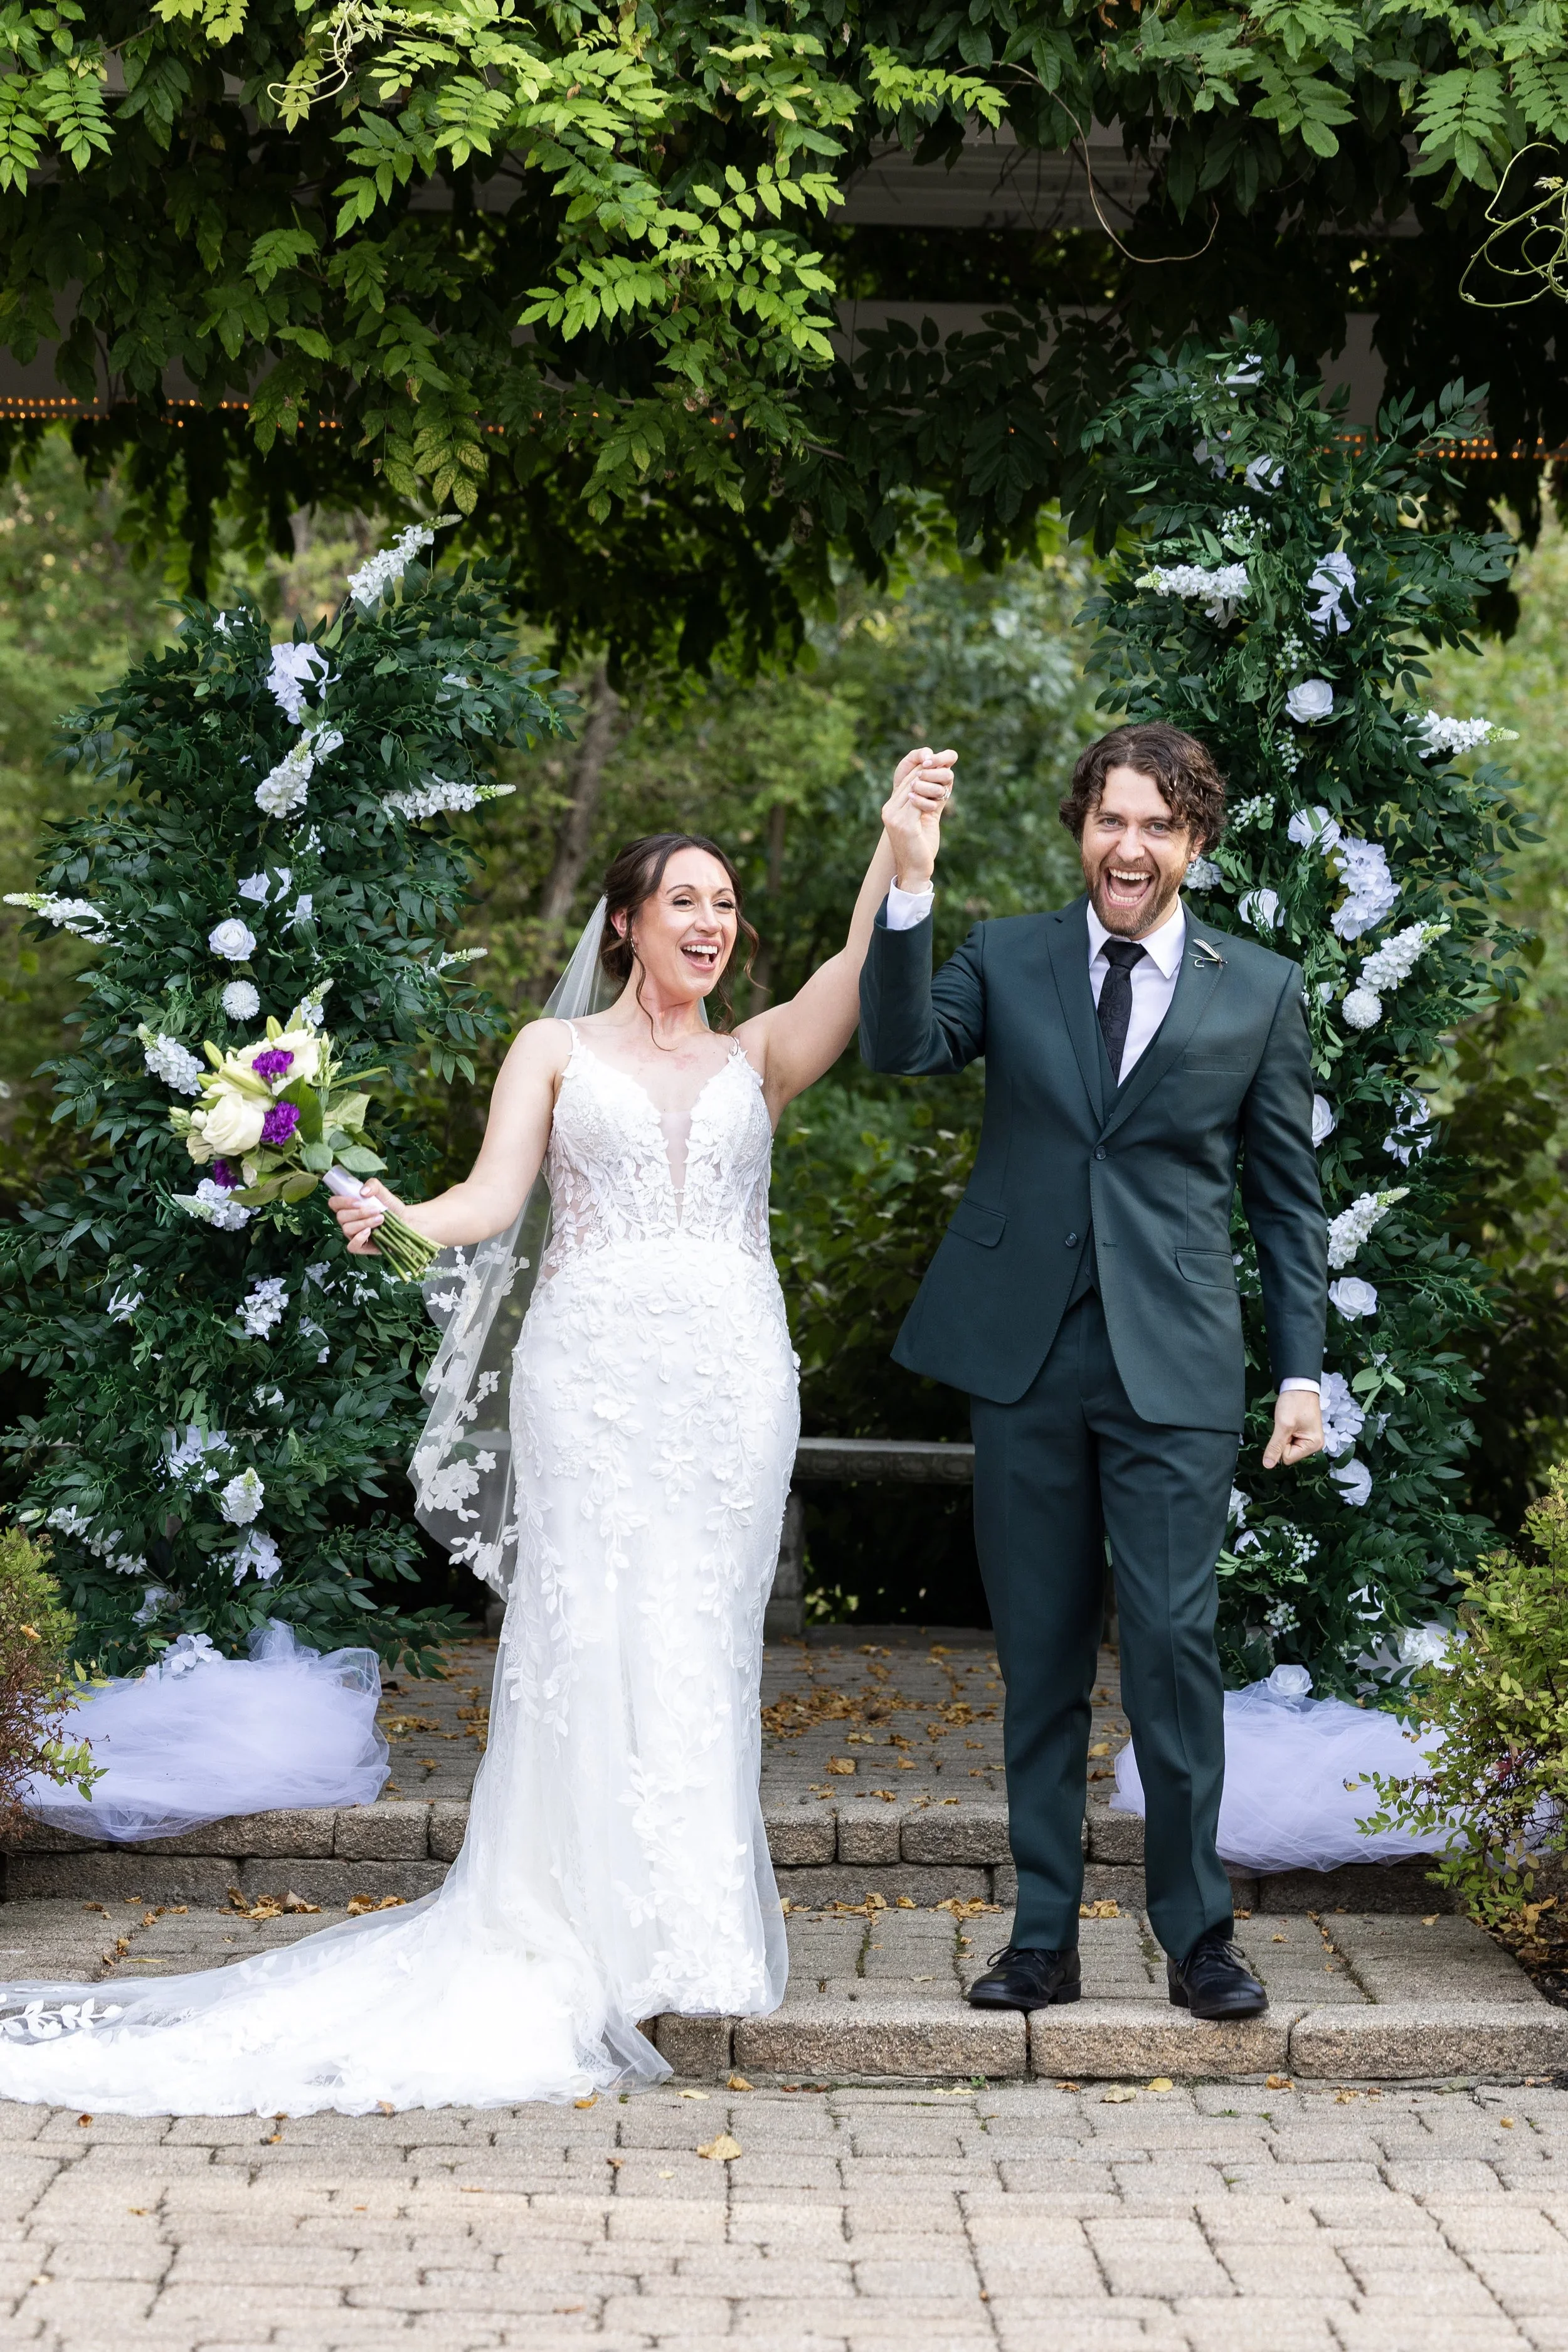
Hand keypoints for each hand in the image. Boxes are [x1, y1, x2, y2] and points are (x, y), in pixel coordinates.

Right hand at [330, 1177, 403, 1256]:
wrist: (405, 1221)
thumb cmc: (391, 1206)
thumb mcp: (383, 1192)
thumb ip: (373, 1185)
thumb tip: (363, 1191)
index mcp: (348, 1206)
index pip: (334, 1203)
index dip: (342, 1201)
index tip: (359, 1201)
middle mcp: (348, 1220)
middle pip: (340, 1216)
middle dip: (359, 1213)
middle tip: (376, 1210)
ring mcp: (353, 1234)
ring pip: (347, 1229)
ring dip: (364, 1223)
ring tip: (380, 1219)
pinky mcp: (360, 1247)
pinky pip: (351, 1246)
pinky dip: (359, 1238)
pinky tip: (369, 1232)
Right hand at [881, 746, 956, 890]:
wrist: (915, 872)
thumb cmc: (921, 847)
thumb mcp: (925, 819)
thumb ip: (930, 801)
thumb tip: (942, 783)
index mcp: (891, 807)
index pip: (906, 780)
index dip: (923, 768)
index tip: (939, 760)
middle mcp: (889, 809)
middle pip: (910, 781)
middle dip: (930, 771)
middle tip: (947, 763)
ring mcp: (894, 817)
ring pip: (914, 788)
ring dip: (933, 784)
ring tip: (946, 783)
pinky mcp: (903, 825)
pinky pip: (918, 803)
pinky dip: (931, 797)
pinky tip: (943, 796)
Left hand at [1262, 1390, 1323, 1468]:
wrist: (1299, 1384)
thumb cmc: (1295, 1402)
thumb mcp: (1283, 1425)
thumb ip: (1275, 1446)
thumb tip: (1268, 1465)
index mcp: (1313, 1445)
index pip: (1287, 1458)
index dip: (1281, 1445)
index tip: (1285, 1429)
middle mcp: (1314, 1445)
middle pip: (1288, 1454)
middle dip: (1282, 1440)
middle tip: (1286, 1425)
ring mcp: (1309, 1439)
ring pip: (1287, 1447)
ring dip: (1283, 1436)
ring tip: (1288, 1422)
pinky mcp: (1303, 1434)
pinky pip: (1289, 1440)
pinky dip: (1285, 1432)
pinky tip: (1289, 1422)